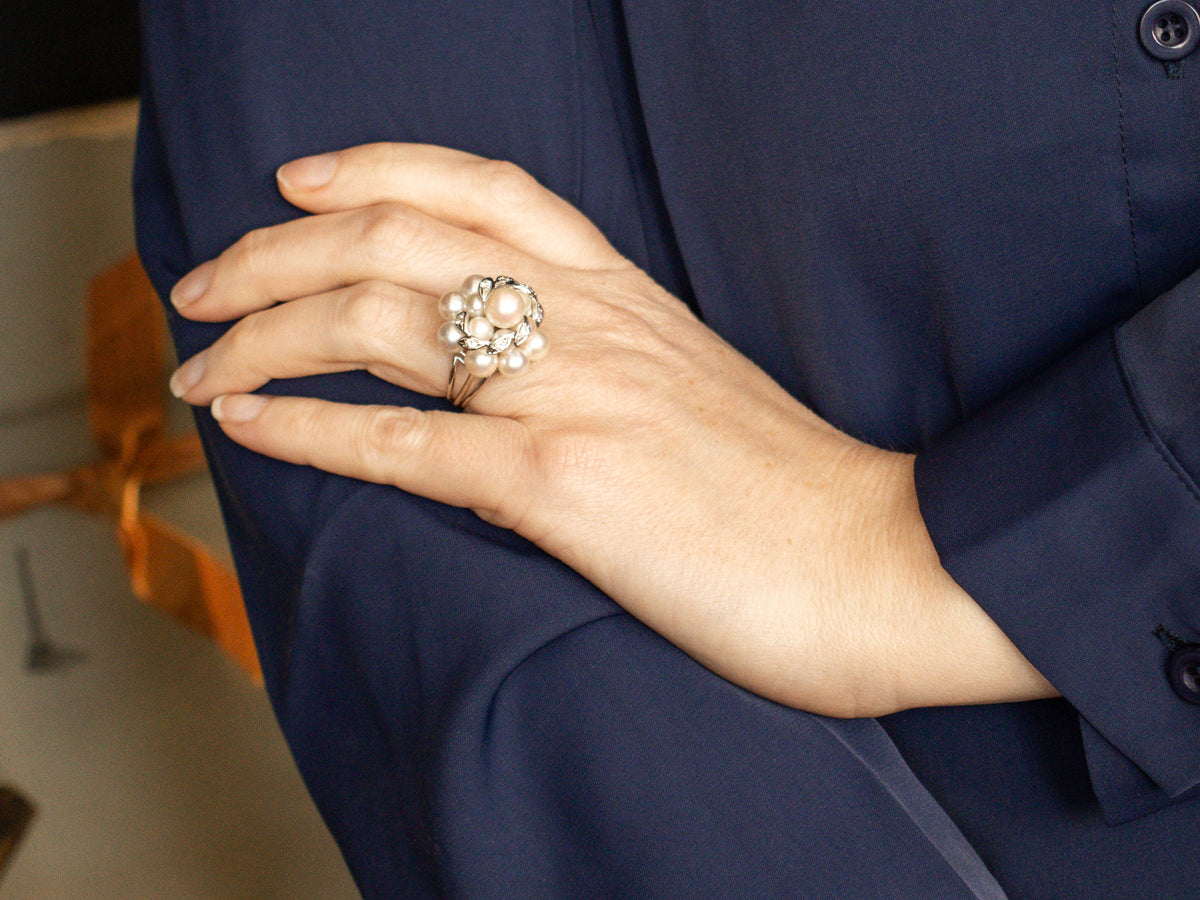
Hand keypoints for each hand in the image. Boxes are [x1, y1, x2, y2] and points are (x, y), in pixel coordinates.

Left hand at [169, 143, 1054, 716]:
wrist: (885, 562)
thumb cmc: (797, 493)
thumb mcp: (695, 393)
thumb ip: (606, 367)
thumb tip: (508, 395)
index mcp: (624, 295)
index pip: (483, 187)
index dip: (375, 168)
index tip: (301, 184)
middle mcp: (588, 321)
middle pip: (398, 237)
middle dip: (276, 249)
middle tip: (206, 279)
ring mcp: (572, 394)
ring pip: (380, 320)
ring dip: (265, 329)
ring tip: (201, 357)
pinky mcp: (565, 483)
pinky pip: (404, 443)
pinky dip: (308, 427)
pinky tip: (248, 420)